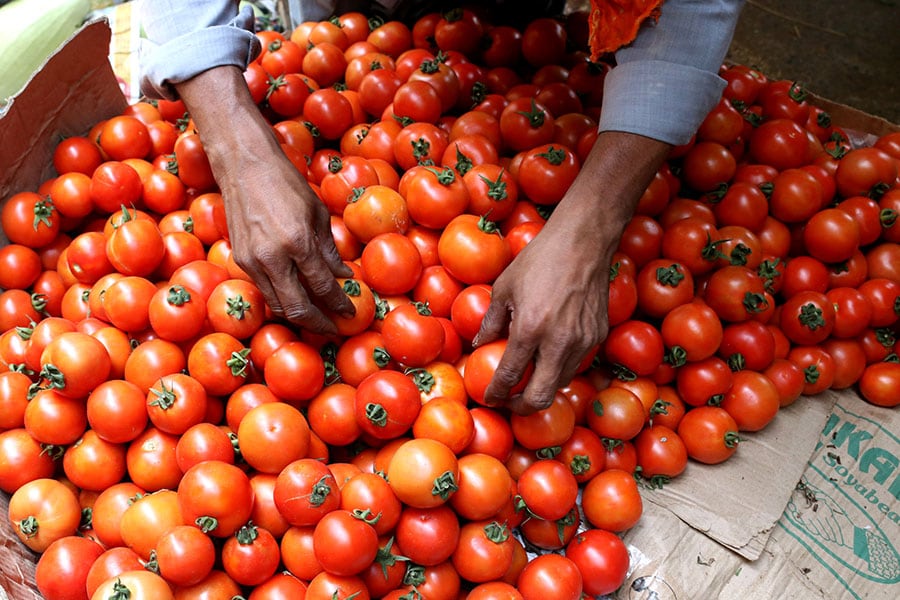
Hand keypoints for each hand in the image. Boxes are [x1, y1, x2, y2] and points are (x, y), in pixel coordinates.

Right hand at [175, 66, 353, 333]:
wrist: (244, 166)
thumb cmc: (286, 183)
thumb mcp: (317, 213)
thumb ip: (329, 249)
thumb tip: (344, 276)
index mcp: (298, 242)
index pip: (323, 287)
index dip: (339, 304)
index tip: (351, 313)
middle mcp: (273, 257)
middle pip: (298, 308)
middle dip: (318, 324)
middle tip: (334, 329)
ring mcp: (253, 261)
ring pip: (278, 305)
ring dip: (299, 317)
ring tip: (318, 320)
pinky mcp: (240, 260)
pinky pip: (265, 291)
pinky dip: (282, 301)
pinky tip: (297, 300)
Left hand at [476, 131, 672, 413]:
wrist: (583, 242)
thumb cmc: (538, 259)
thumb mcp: (504, 287)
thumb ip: (490, 321)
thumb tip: (477, 345)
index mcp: (531, 329)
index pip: (509, 377)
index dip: (496, 394)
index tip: (488, 398)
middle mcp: (558, 342)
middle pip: (540, 397)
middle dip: (521, 407)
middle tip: (508, 402)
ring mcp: (582, 342)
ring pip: (559, 383)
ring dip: (541, 387)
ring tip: (526, 381)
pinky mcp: (597, 336)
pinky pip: (575, 364)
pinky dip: (558, 368)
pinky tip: (547, 357)